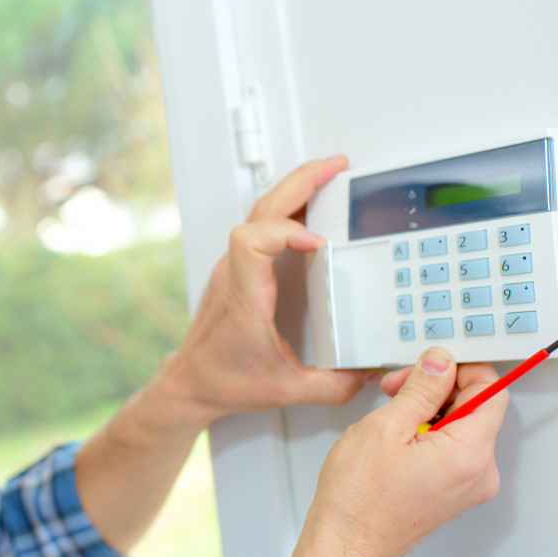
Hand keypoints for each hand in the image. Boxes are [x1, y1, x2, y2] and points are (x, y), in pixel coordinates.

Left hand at [158, 156, 374, 428]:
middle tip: (337, 166)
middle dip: (302, 181)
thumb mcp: (286, 390)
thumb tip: (368, 373)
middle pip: (261, 209)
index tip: (318, 242)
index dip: (287, 230)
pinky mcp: (237, 270)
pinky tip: (308, 206)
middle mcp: (235, 275)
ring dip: (294, 187)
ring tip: (328, 175)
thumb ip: (333, 386)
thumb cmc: (222, 381)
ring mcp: (233, 268)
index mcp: (245, 298)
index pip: (252, 240)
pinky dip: (287, 207)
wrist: (188, 382)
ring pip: (258, 210)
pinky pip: (259, 224)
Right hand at [306, 347, 507, 556]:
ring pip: (461, 427)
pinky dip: (428, 433)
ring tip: (390, 416)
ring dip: (429, 410)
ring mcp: (467, 486)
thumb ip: (422, 388)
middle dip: (438, 389)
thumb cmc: (359, 498)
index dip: (461, 370)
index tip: (432, 365)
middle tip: (398, 388)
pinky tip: (396, 437)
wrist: (346, 543)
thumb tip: (441, 363)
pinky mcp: (453, 493)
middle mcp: (479, 473)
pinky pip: (452, 449)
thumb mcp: (386, 426)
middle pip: (476, 408)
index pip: (491, 391)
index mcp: (470, 454)